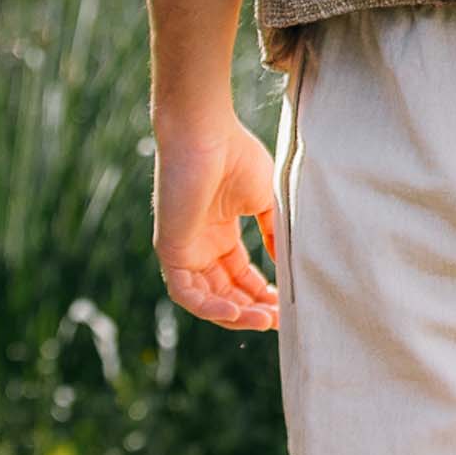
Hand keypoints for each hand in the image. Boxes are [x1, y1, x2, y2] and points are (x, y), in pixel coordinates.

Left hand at [152, 113, 280, 329]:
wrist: (205, 133)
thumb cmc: (235, 155)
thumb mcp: (264, 200)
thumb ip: (273, 233)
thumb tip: (285, 264)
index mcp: (219, 231)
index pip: (239, 275)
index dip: (261, 293)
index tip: (285, 306)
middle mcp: (200, 244)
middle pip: (225, 293)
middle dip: (252, 309)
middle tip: (279, 319)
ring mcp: (184, 249)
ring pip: (206, 299)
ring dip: (235, 314)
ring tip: (264, 320)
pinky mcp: (170, 249)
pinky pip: (186, 293)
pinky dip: (209, 308)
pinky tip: (236, 311)